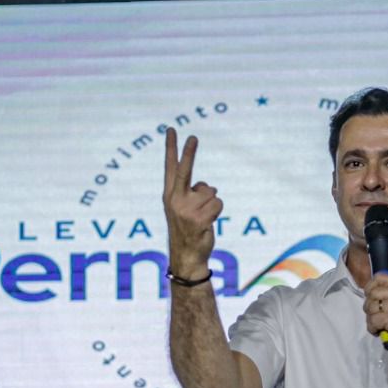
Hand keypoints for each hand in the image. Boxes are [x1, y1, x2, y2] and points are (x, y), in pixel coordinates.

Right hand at [162, 129, 220, 276]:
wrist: (187, 257)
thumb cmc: (188, 230)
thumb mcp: (185, 209)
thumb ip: (193, 193)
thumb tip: (209, 188)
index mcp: (169, 195)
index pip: (170, 167)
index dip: (171, 148)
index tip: (172, 130)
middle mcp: (175, 200)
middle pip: (185, 171)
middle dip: (189, 153)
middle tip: (193, 136)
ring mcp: (186, 210)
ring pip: (211, 192)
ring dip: (212, 204)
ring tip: (204, 217)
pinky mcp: (198, 219)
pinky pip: (217, 204)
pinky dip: (217, 212)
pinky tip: (208, 223)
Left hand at [363, 262, 387, 360]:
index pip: (379, 278)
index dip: (369, 289)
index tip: (373, 301)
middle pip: (372, 294)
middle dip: (369, 308)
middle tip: (377, 317)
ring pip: (371, 307)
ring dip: (371, 320)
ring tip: (380, 325)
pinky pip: (374, 319)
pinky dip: (373, 328)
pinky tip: (381, 331)